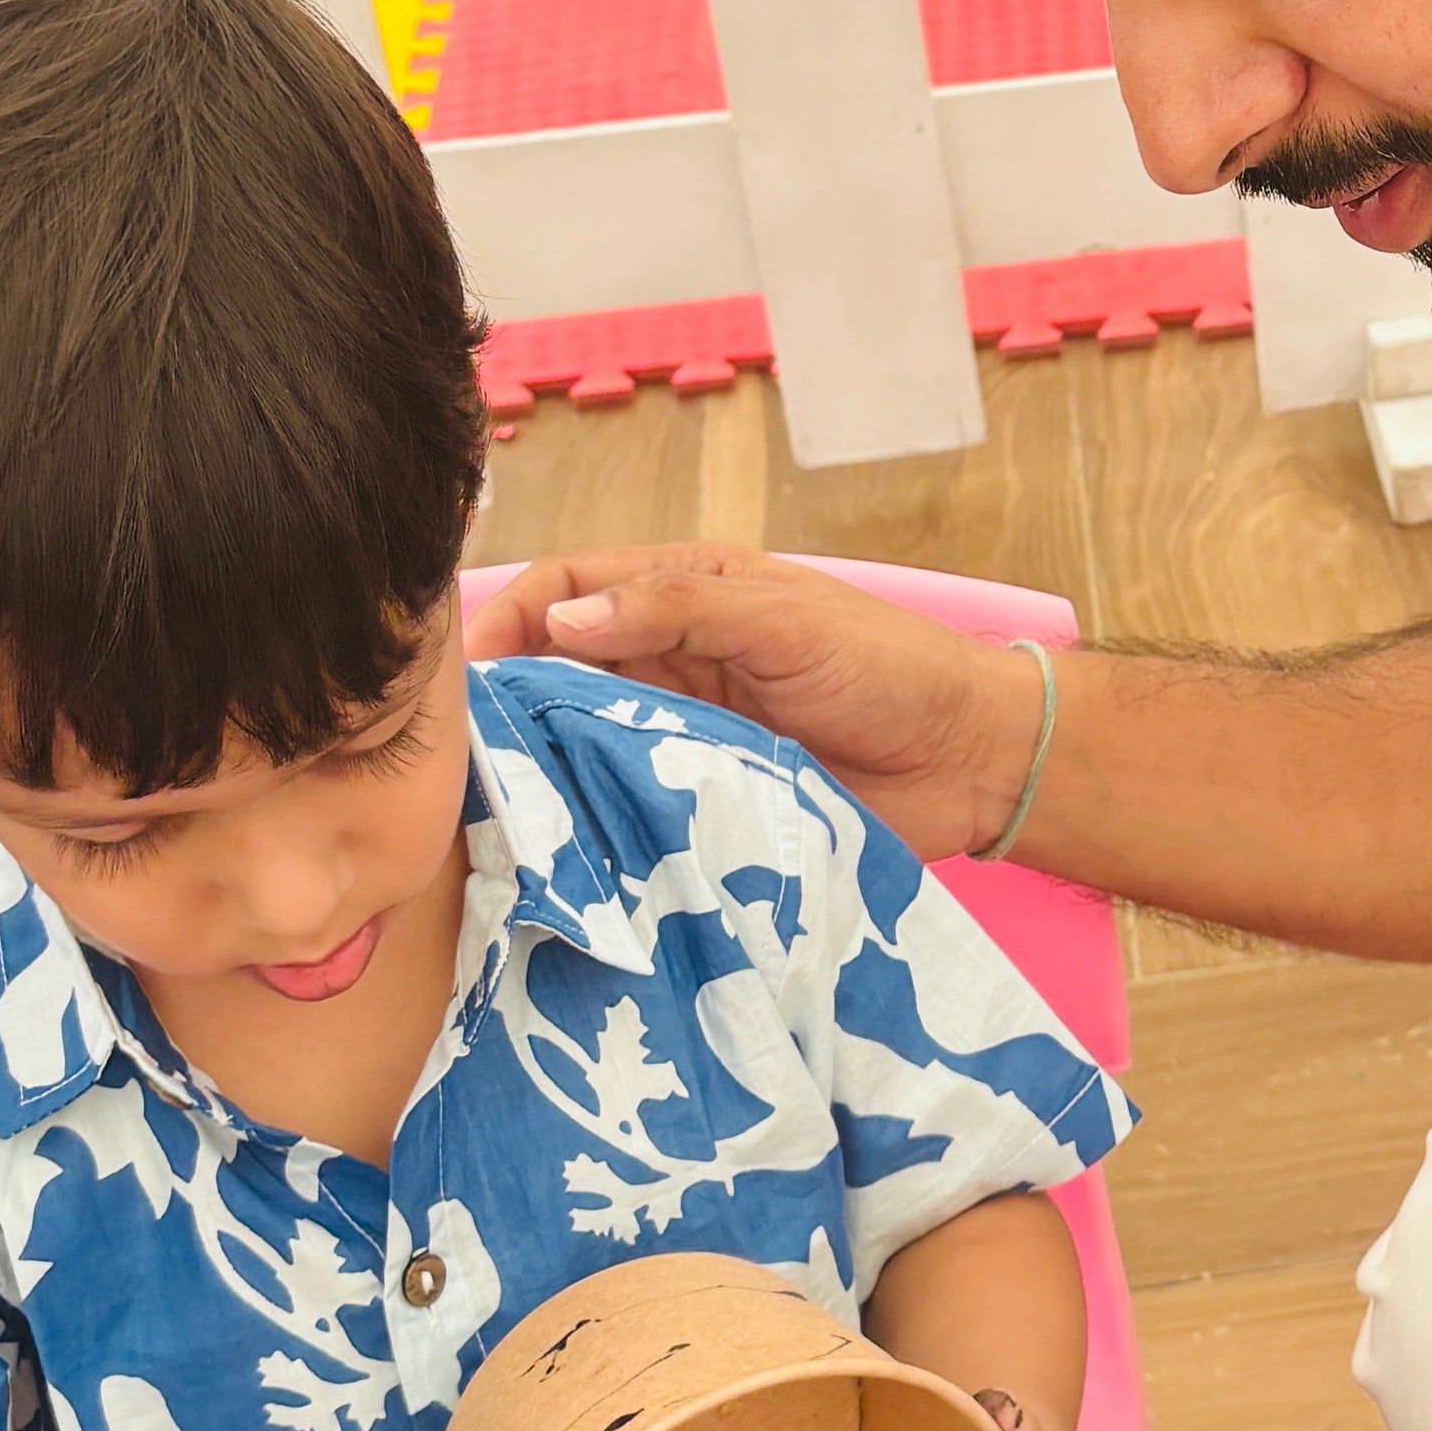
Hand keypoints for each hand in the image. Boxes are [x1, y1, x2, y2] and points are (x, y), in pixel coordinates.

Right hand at [468, 544, 1050, 861]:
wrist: (971, 760)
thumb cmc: (891, 668)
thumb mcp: (784, 620)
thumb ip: (677, 609)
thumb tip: (562, 621)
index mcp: (683, 593)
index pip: (567, 589)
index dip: (510, 619)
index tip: (467, 672)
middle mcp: (667, 661)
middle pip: (557, 671)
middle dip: (508, 701)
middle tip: (460, 749)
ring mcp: (680, 733)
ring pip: (581, 742)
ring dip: (543, 764)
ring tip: (495, 800)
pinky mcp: (701, 799)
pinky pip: (626, 804)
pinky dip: (591, 817)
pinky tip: (557, 841)